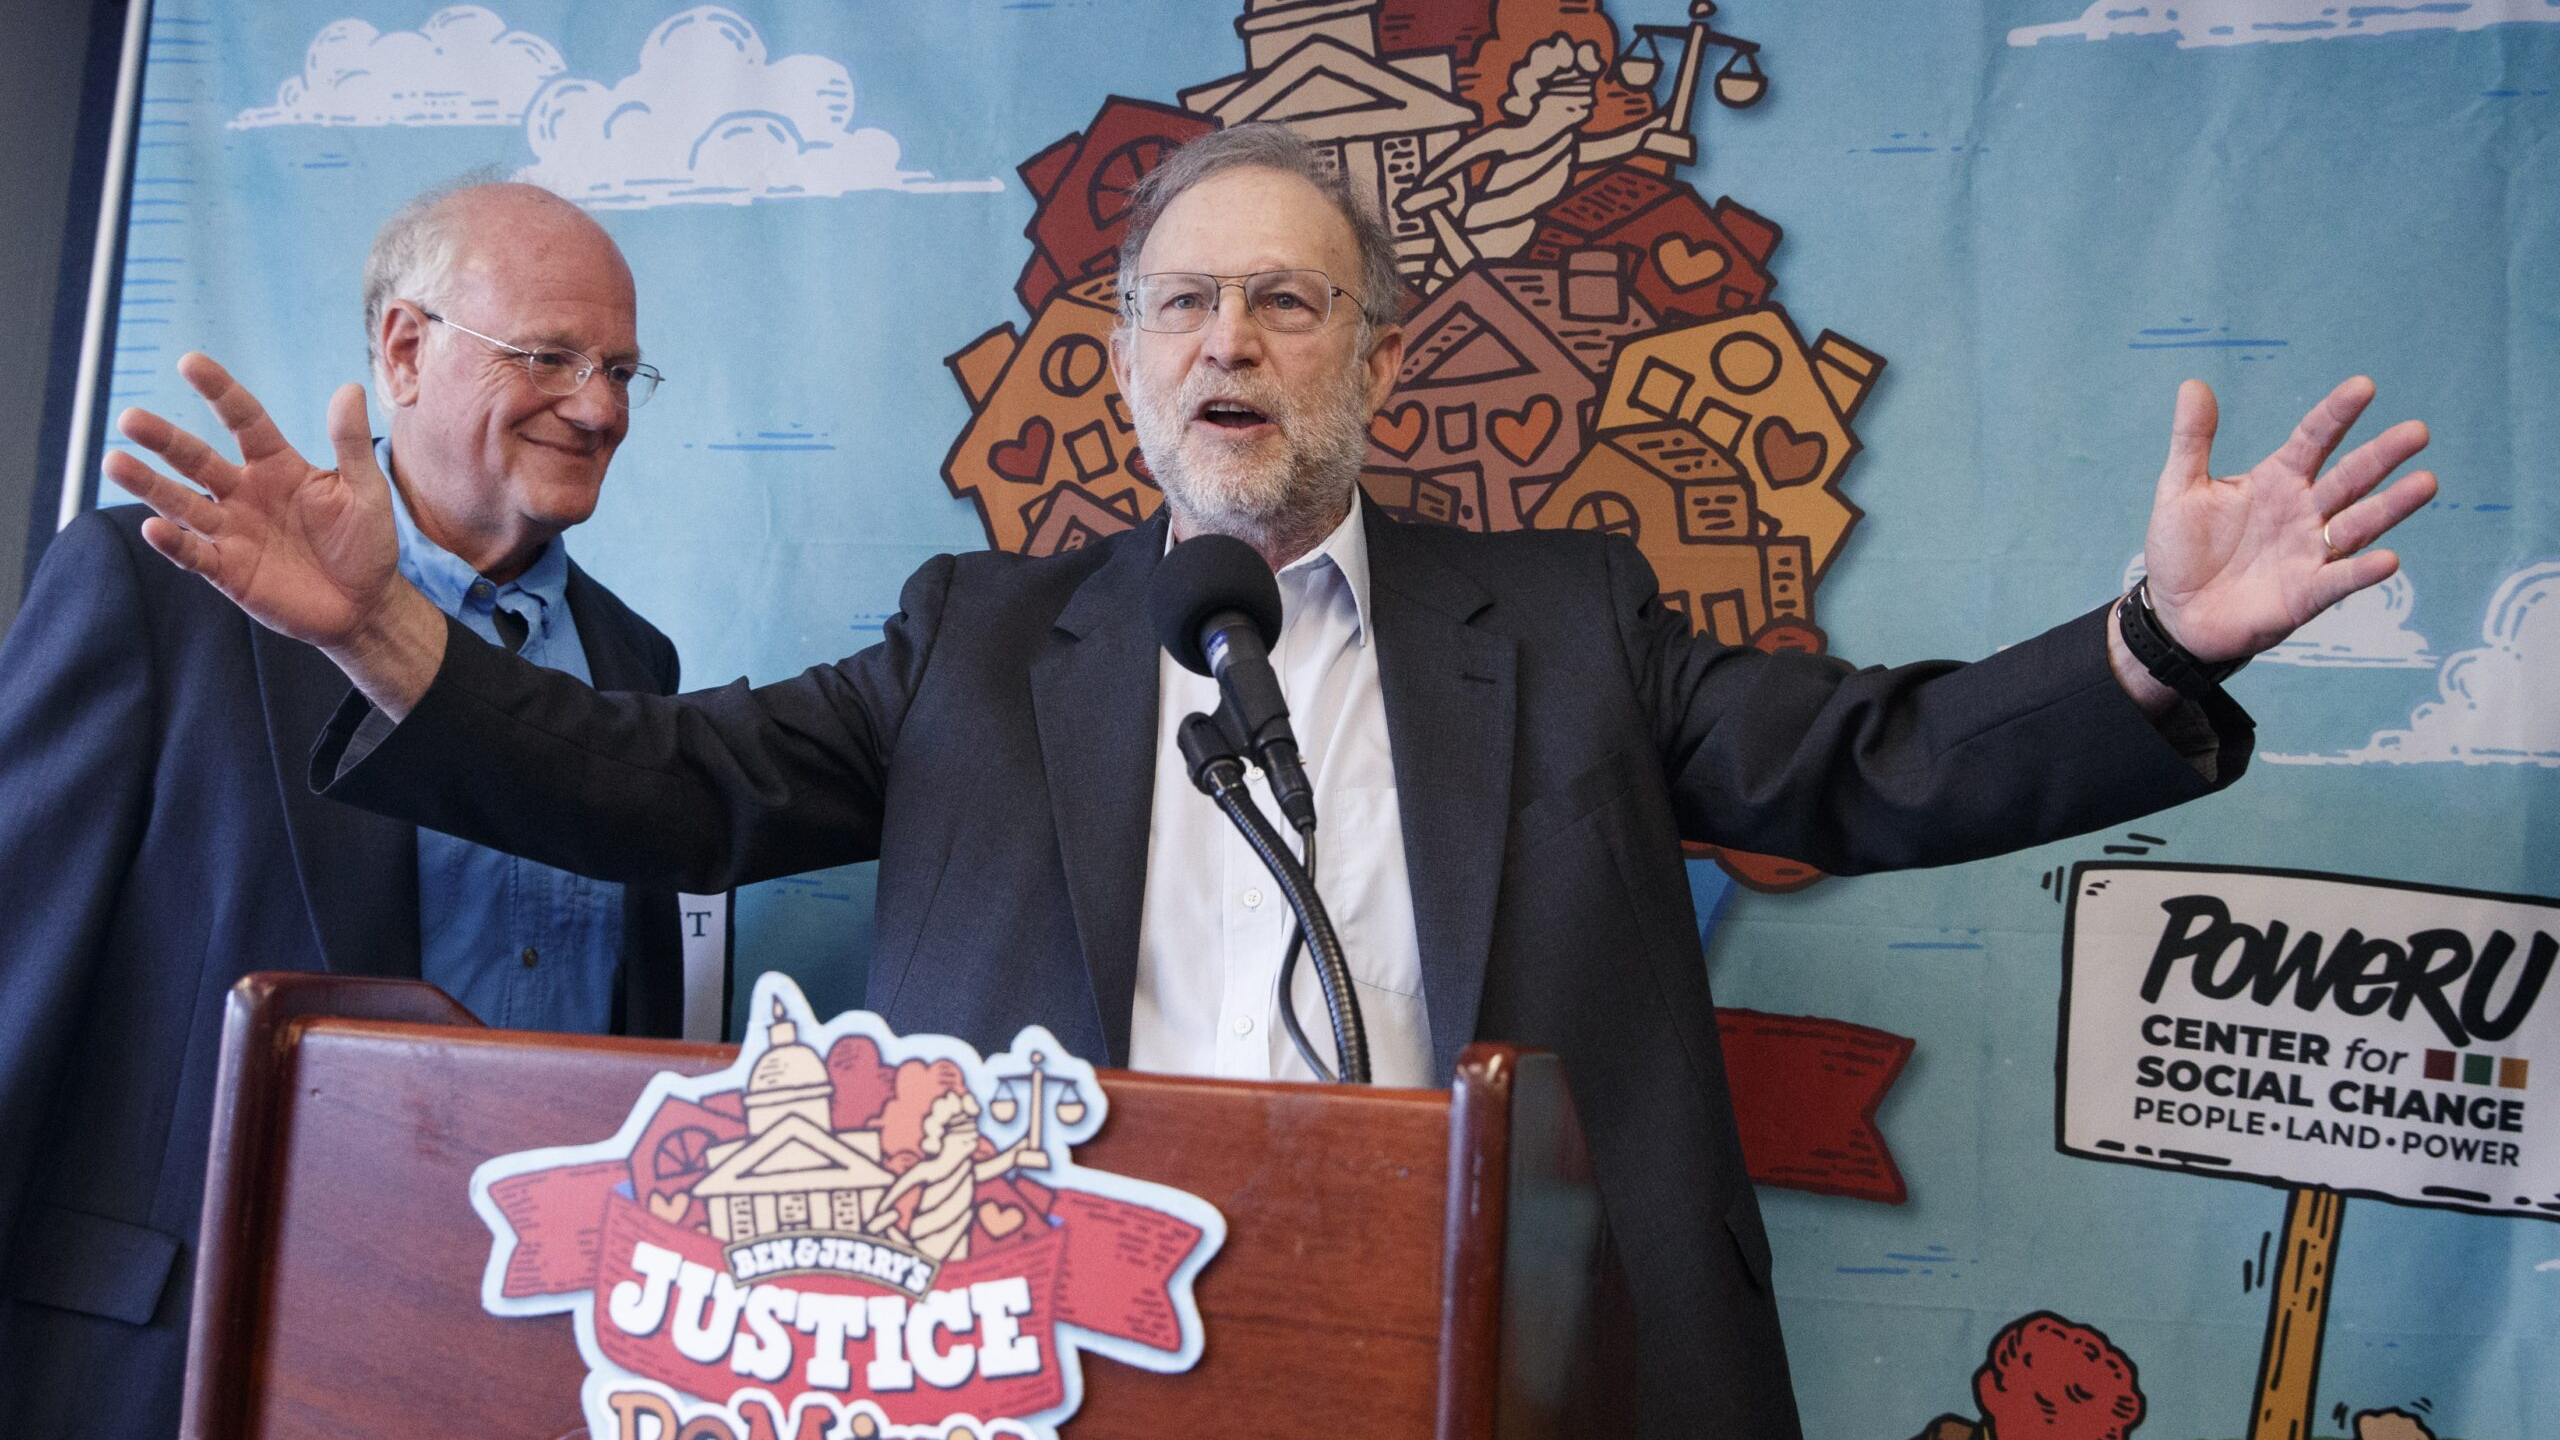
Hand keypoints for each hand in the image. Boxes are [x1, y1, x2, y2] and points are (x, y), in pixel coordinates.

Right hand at [104, 352, 400, 649]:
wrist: (364, 605)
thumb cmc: (365, 543)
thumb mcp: (365, 491)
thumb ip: (350, 444)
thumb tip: (349, 387)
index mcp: (277, 465)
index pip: (243, 419)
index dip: (219, 391)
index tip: (189, 362)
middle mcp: (245, 492)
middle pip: (197, 458)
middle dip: (164, 439)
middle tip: (130, 418)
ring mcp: (232, 531)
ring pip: (181, 502)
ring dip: (149, 485)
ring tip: (115, 462)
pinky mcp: (228, 570)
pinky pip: (194, 553)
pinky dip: (173, 543)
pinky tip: (153, 527)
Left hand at [2141, 376, 2436, 663]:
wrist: (2176, 612)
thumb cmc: (2183, 548)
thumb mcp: (2180, 489)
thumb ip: (2192, 440)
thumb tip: (2193, 384)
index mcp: (2278, 479)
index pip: (2314, 438)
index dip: (2337, 413)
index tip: (2364, 387)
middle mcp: (2304, 510)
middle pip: (2351, 477)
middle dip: (2383, 455)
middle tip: (2417, 431)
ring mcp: (2310, 551)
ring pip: (2358, 524)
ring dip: (2391, 505)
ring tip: (2426, 482)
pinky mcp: (2307, 593)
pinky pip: (2339, 579)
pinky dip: (2362, 571)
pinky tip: (2387, 560)